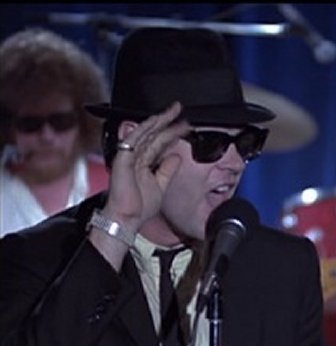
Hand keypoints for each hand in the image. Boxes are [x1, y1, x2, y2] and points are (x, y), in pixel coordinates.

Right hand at [103, 102, 191, 230]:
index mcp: (143, 162)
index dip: (172, 132)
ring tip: (172, 111)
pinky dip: (143, 129)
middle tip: (179, 109)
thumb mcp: (161, 185)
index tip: (185, 126)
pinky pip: (133, 140)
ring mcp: (129, 156)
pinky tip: (155, 121)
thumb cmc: (138, 207)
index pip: (159, 142)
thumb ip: (167, 170)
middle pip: (153, 134)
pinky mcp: (123, 158)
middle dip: (167, 120)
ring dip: (158, 120)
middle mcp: (136, 157)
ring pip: (144, 132)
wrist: (127, 219)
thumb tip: (176, 157)